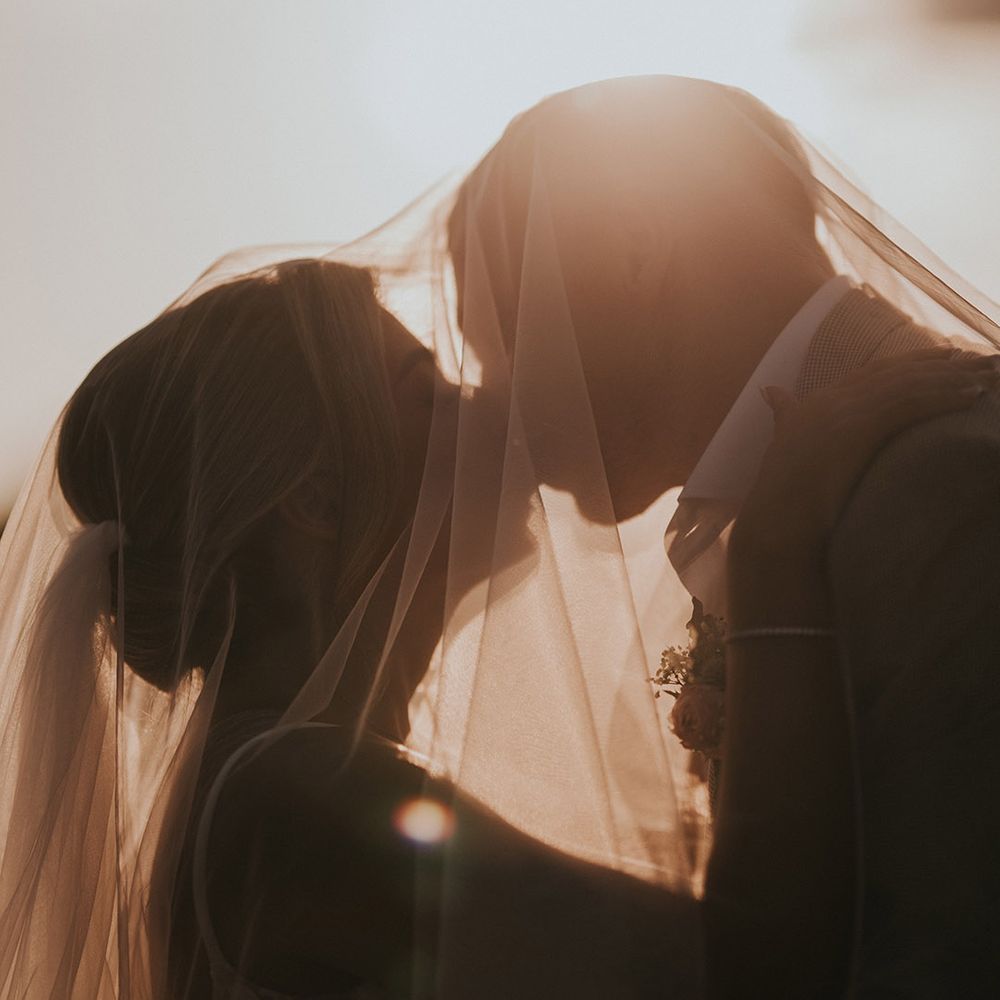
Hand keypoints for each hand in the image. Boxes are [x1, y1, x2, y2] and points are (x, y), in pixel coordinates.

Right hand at [731, 346, 999, 568]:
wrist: (777, 517)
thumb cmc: (782, 491)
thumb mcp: (782, 441)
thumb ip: (783, 412)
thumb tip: (769, 390)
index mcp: (818, 401)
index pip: (875, 372)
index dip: (913, 362)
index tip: (946, 356)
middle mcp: (832, 399)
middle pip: (898, 372)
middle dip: (943, 364)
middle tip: (982, 359)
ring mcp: (845, 411)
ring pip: (910, 385)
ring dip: (954, 378)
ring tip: (989, 375)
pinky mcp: (859, 428)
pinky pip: (911, 405)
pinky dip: (944, 397)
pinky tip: (972, 396)